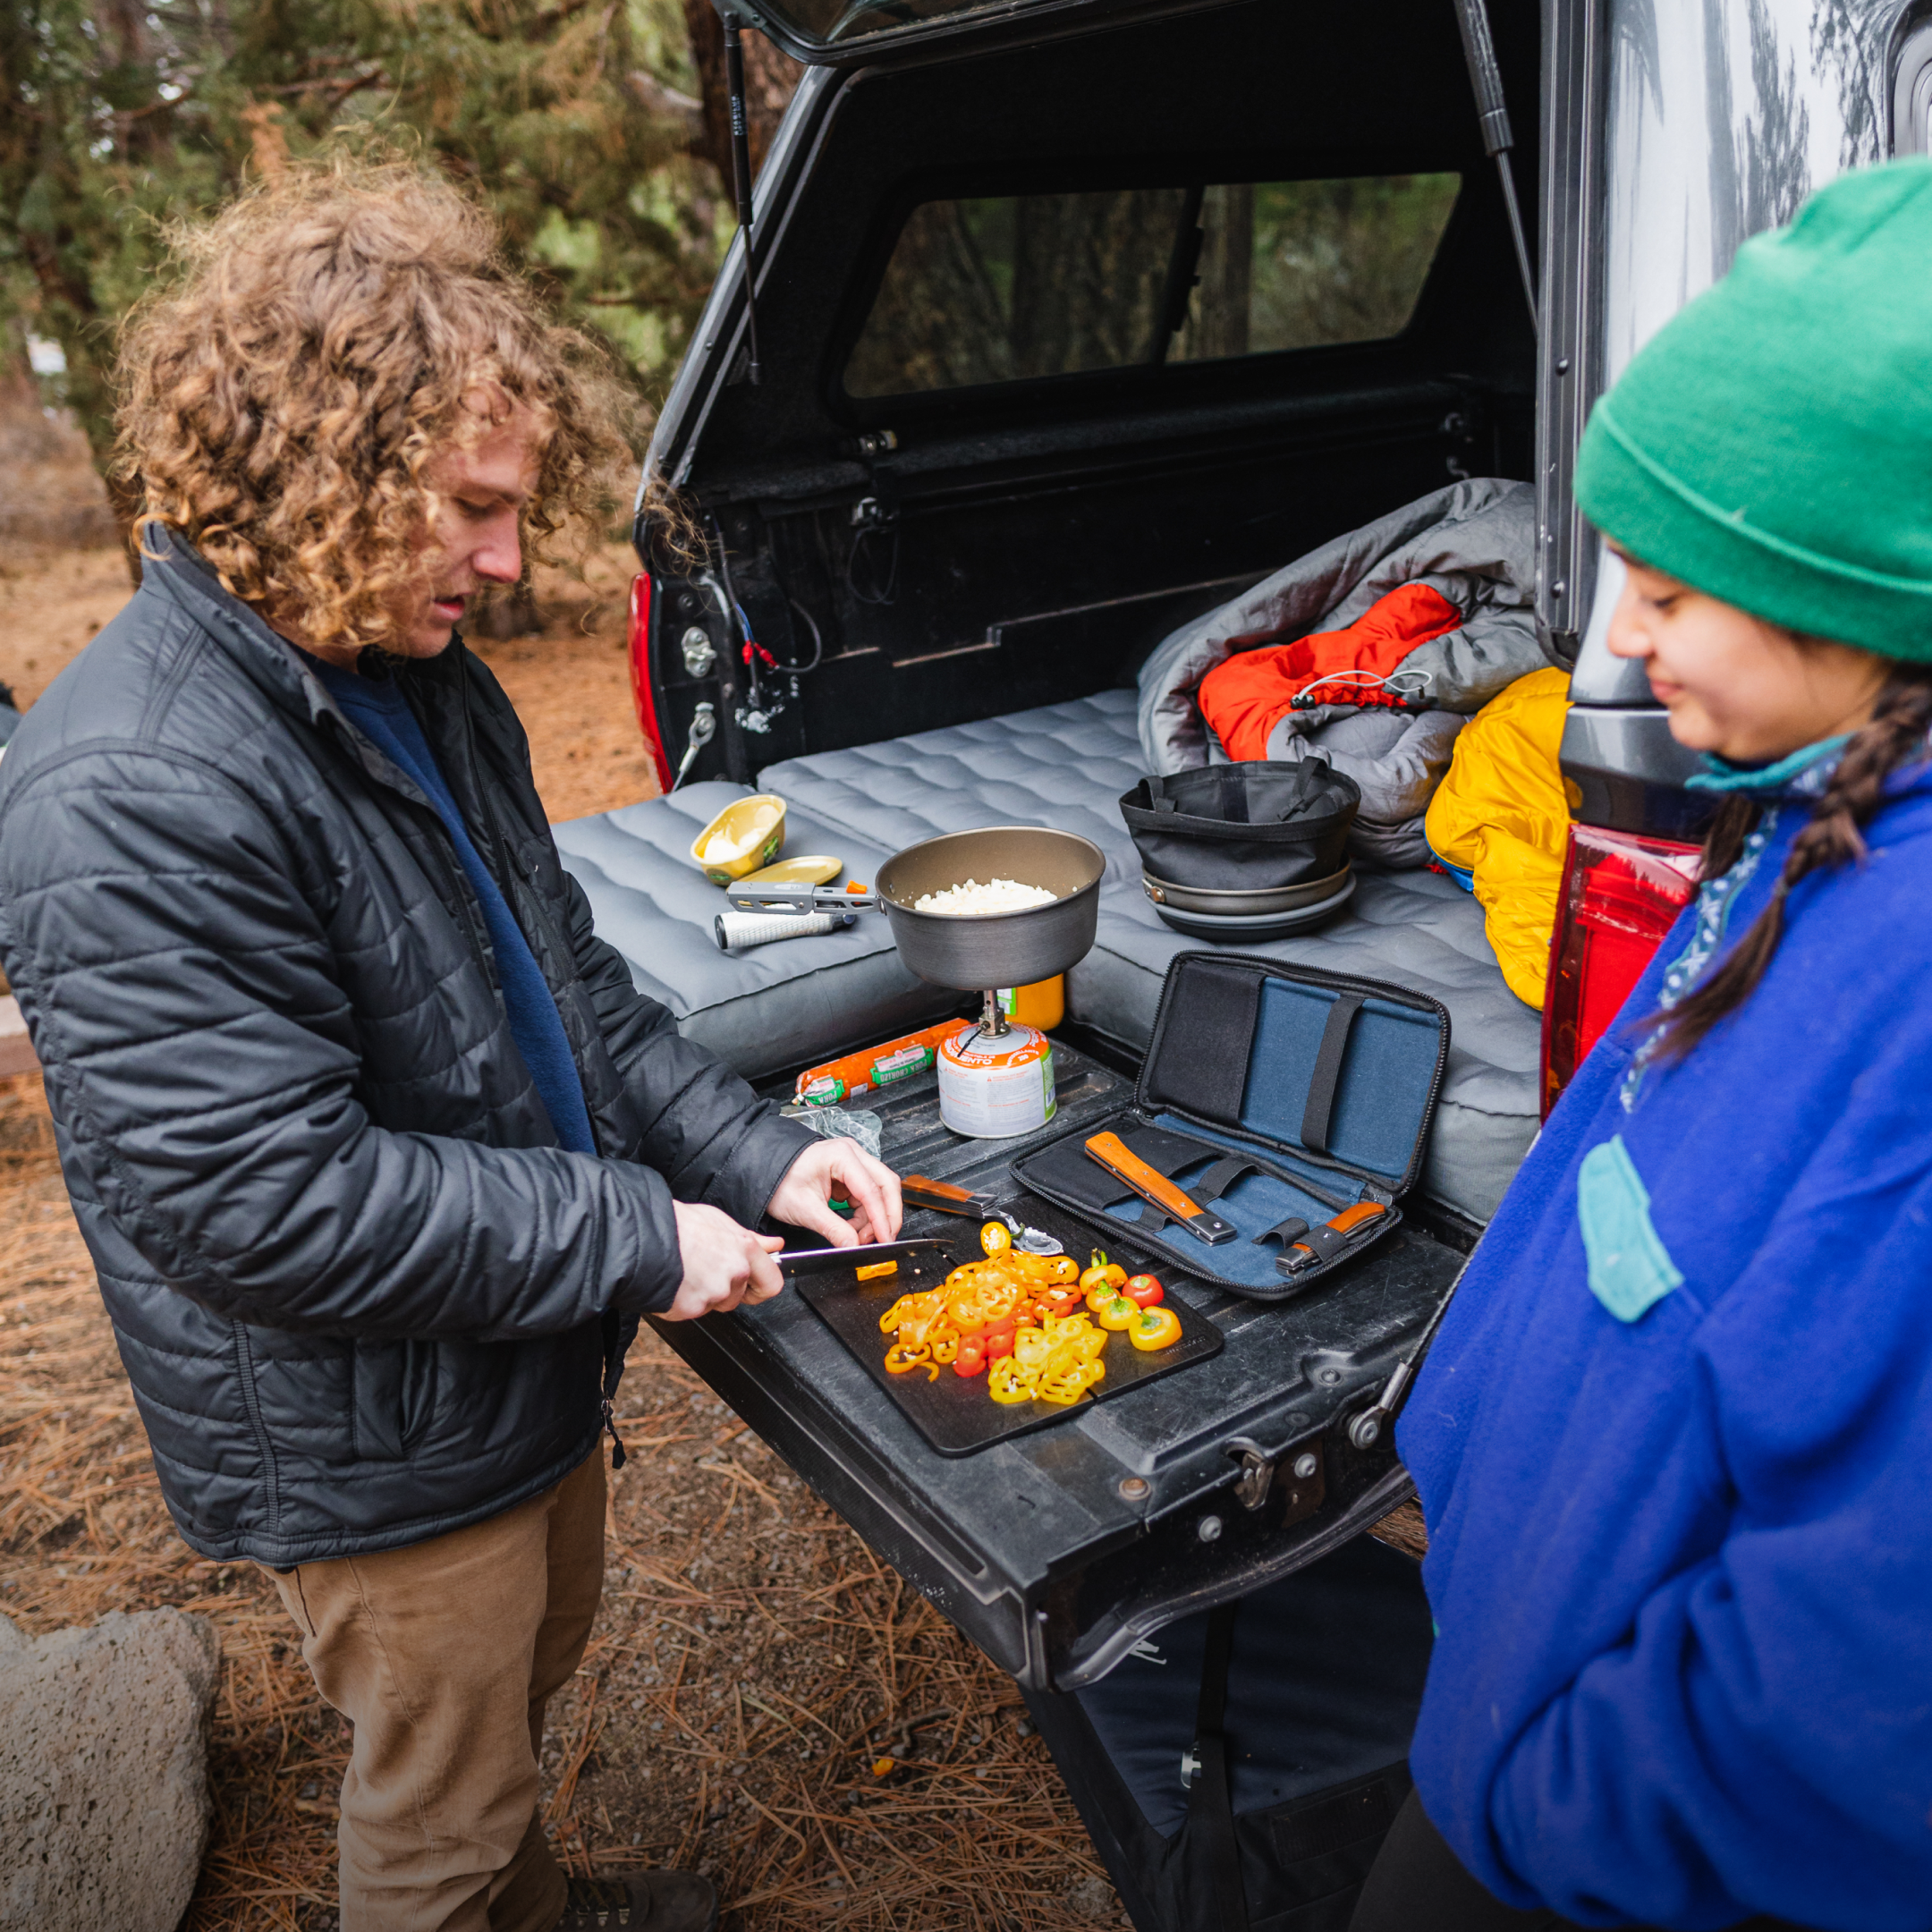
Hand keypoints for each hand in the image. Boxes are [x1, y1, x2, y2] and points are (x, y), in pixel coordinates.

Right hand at [663, 1201, 783, 1321]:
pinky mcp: (692, 1309)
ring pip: (715, 1305)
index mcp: (744, 1249)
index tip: (755, 1286)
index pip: (772, 1283)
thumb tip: (773, 1245)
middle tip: (706, 1273)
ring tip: (687, 1272)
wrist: (641, 1236)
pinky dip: (684, 1301)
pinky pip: (694, 1311)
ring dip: (704, 1295)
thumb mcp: (717, 1220)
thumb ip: (750, 1237)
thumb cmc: (676, 1224)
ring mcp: (714, 1293)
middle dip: (727, 1291)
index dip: (762, 1287)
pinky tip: (676, 1282)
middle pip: (739, 1297)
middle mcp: (734, 1273)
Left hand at [766, 1136, 902, 1247]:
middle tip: (883, 1240)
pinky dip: (866, 1214)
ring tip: (859, 1237)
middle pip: (886, 1185)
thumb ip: (834, 1229)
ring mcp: (852, 1163)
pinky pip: (868, 1195)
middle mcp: (852, 1154)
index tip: (885, 1239)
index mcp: (841, 1155)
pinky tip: (854, 1228)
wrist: (763, 1171)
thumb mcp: (805, 1209)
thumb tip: (854, 1245)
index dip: (881, 1218)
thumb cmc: (778, 1181)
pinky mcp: (850, 1174)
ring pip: (880, 1191)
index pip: (871, 1190)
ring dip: (875, 1217)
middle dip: (887, 1216)